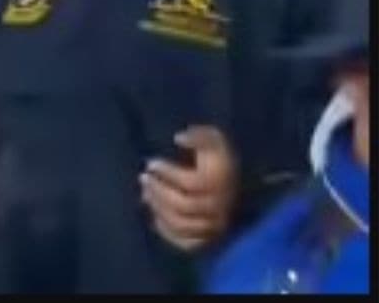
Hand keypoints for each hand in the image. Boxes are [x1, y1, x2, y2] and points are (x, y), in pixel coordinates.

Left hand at [141, 126, 237, 251]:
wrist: (234, 184)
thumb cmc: (217, 159)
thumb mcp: (213, 139)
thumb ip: (198, 135)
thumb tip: (178, 138)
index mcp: (222, 182)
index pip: (192, 183)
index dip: (168, 173)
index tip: (151, 163)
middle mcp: (221, 206)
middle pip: (184, 206)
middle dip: (159, 192)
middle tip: (143, 178)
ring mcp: (216, 225)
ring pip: (183, 225)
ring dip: (158, 209)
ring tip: (145, 193)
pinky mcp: (209, 239)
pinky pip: (186, 243)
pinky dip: (167, 231)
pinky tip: (155, 215)